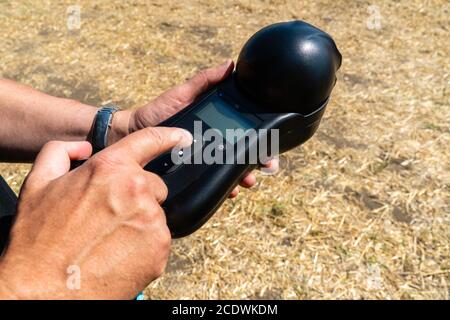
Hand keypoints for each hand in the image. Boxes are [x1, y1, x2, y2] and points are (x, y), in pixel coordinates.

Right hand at [0, 127, 191, 298]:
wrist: (43, 291)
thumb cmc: (39, 241)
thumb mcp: (38, 184)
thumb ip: (61, 152)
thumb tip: (83, 147)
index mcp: (109, 169)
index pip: (149, 141)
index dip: (168, 136)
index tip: (183, 137)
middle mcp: (136, 190)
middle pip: (153, 186)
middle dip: (136, 196)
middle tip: (108, 217)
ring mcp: (152, 220)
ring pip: (155, 213)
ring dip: (139, 221)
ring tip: (108, 239)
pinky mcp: (160, 247)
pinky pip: (159, 238)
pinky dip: (144, 244)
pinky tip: (119, 253)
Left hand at [111, 60, 277, 196]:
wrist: (132, 135)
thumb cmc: (157, 112)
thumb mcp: (182, 93)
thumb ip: (205, 81)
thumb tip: (229, 65)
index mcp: (214, 125)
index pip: (242, 134)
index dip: (258, 141)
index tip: (269, 146)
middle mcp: (212, 144)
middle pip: (241, 155)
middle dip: (256, 162)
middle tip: (264, 166)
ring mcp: (203, 161)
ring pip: (229, 171)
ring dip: (242, 177)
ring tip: (246, 181)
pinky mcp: (191, 175)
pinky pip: (211, 182)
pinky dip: (223, 187)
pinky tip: (228, 190)